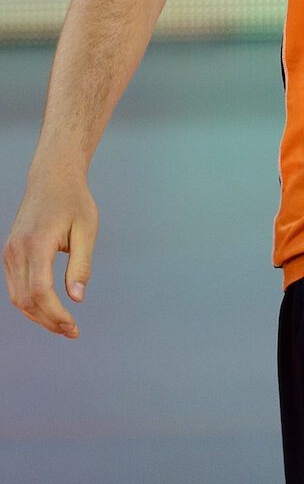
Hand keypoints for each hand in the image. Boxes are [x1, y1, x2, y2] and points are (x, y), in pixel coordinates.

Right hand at [3, 169, 98, 338]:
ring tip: (63, 325)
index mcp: (36, 243)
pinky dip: (31, 303)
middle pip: (26, 300)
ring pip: (17, 298)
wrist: (52, 178)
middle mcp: (17, 251)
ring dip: (38, 316)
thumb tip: (77, 298)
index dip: (55, 314)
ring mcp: (9, 253)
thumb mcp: (87, 230)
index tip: (74, 326)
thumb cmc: (74, 202)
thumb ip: (81, 265)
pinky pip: (16, 287)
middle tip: (72, 331)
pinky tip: (50, 309)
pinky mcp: (10, 254)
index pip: (41, 291)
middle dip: (49, 320)